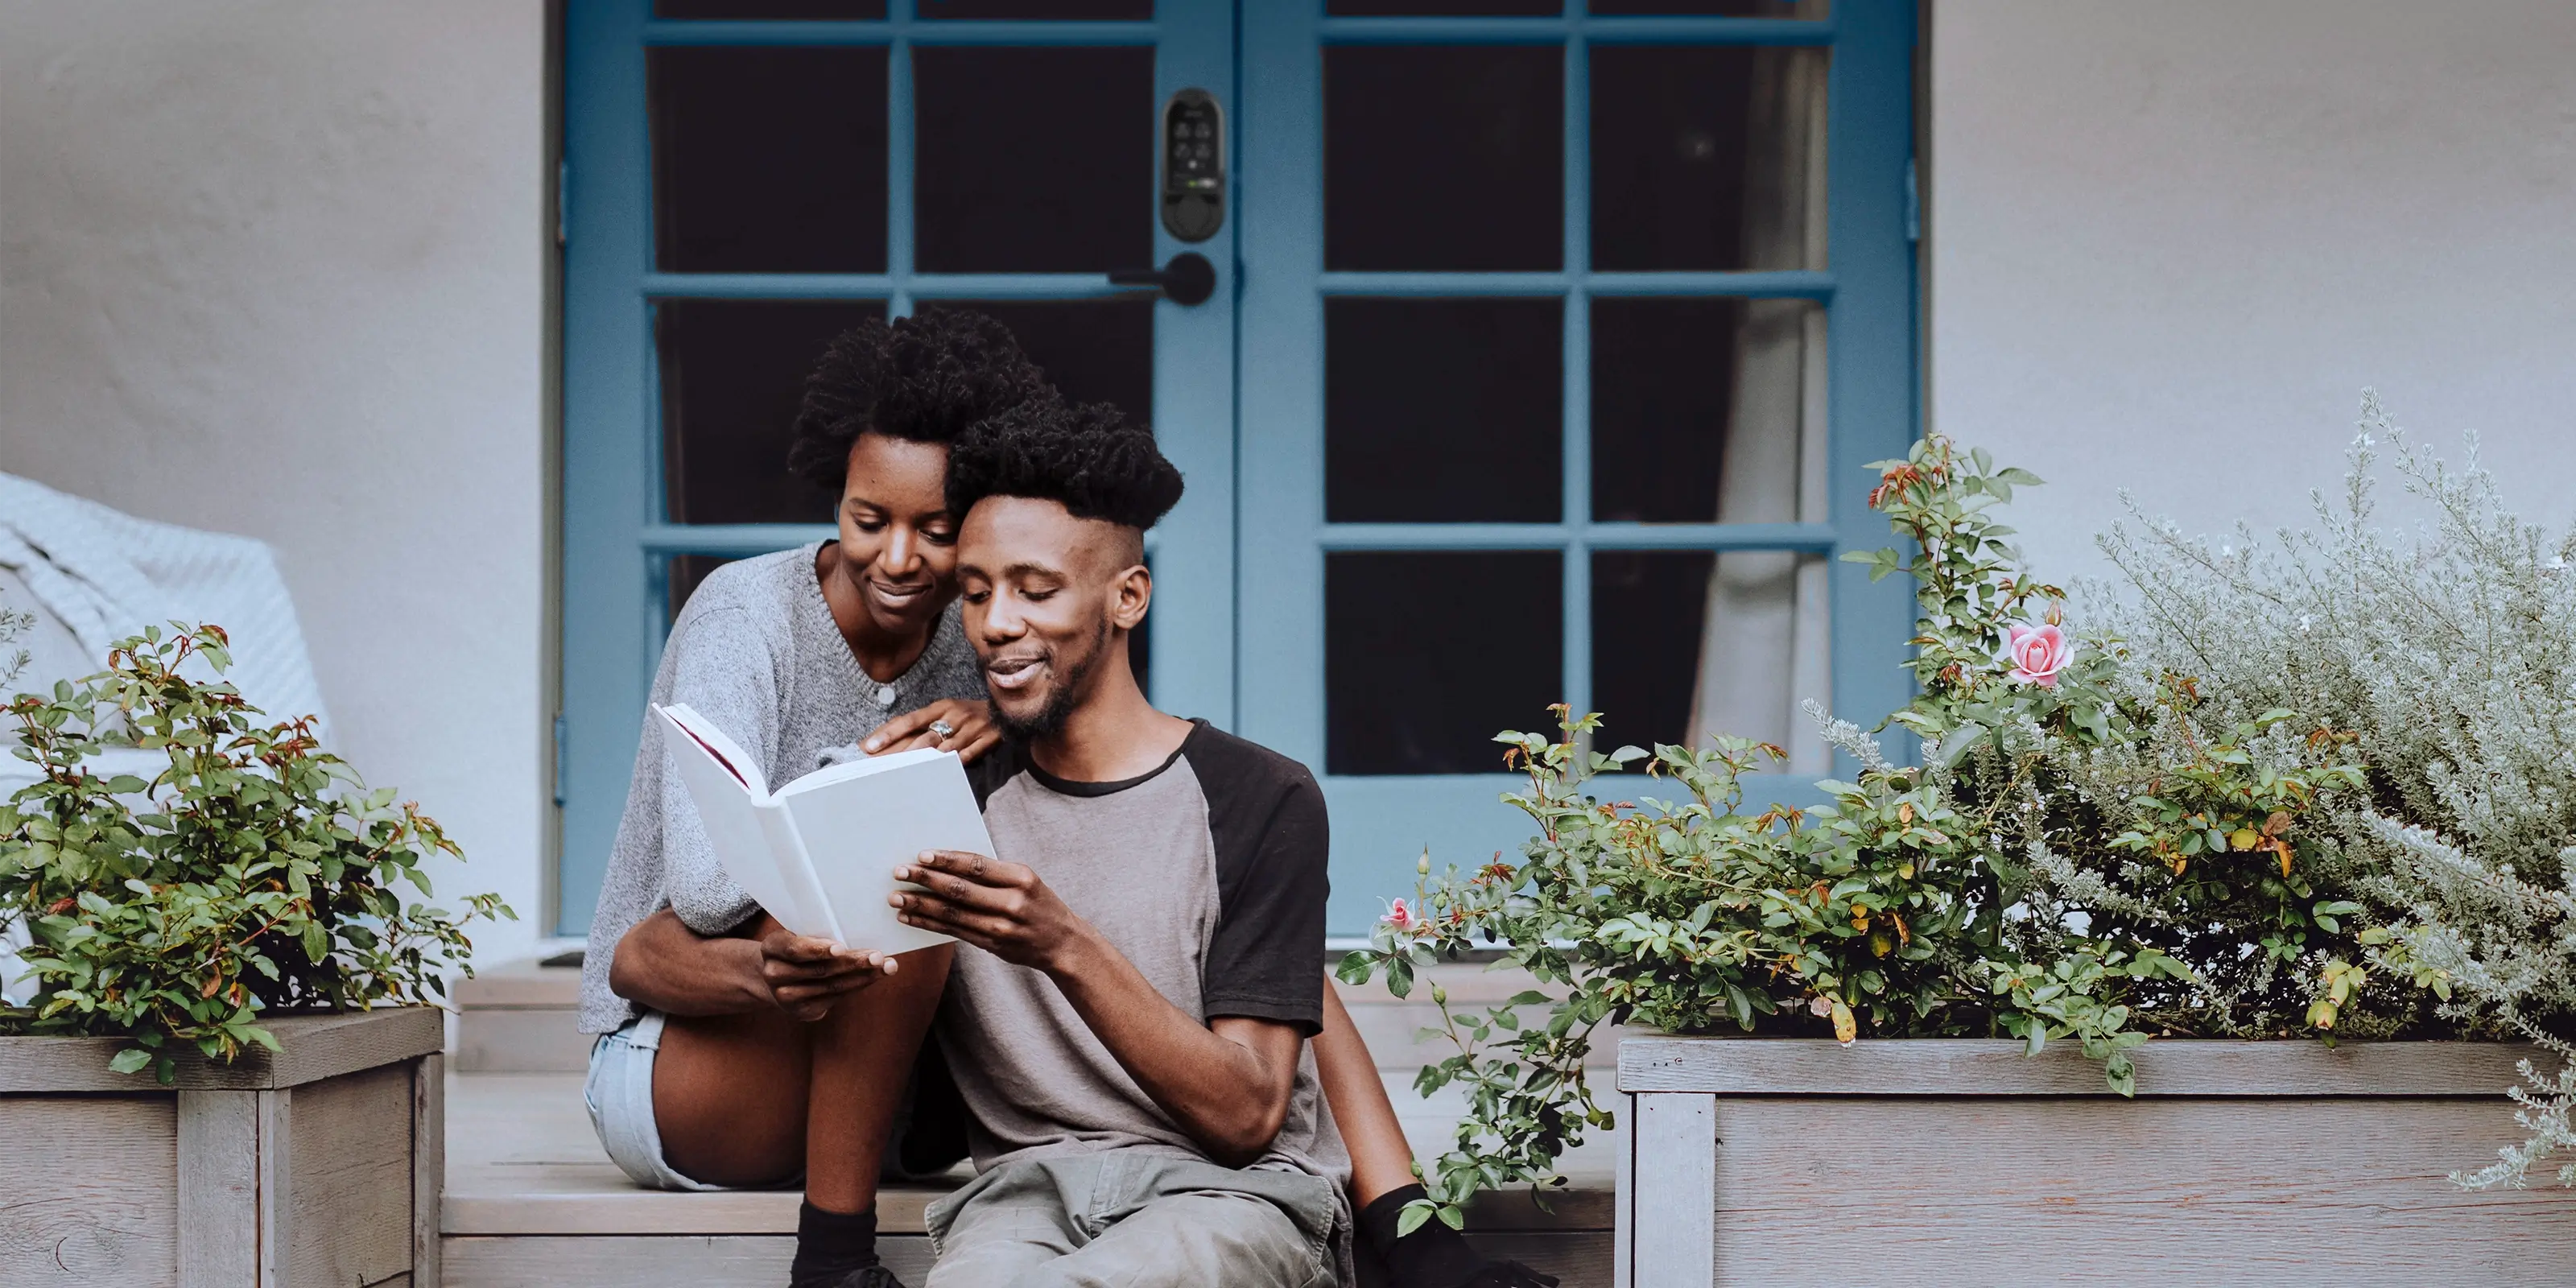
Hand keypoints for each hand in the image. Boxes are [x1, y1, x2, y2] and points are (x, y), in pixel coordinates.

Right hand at [754, 921, 896, 1021]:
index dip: (816, 949)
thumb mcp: (798, 935)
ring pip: (831, 986)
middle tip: (877, 956)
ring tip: (887, 966)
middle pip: (819, 970)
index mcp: (771, 948)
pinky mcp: (803, 1012)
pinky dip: (859, 986)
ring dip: (863, 976)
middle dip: (852, 962)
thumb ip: (818, 934)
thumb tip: (858, 927)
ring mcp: (786, 997)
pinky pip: (835, 998)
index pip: (793, 948)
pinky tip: (875, 977)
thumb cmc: (797, 948)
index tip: (840, 947)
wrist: (777, 980)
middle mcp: (774, 974)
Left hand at [863, 699, 1000, 763]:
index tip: (868, 747)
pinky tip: (941, 774)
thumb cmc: (964, 714)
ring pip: (945, 749)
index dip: (888, 733)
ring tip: (905, 775)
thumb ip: (918, 723)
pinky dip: (956, 763)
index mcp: (940, 707)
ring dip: (926, 762)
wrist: (1004, 709)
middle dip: (903, 754)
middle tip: (882, 768)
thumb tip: (882, 737)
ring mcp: (972, 729)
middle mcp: (955, 716)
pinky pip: (969, 755)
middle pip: (925, 738)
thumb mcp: (943, 711)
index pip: (909, 720)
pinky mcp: (987, 740)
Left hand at [891, 849, 1091, 972]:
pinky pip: (953, 932)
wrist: (1063, 944)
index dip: (947, 859)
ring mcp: (1000, 927)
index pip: (976, 865)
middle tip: (900, 872)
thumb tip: (947, 863)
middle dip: (925, 880)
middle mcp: (1011, 902)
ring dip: (920, 905)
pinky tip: (911, 918)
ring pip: (952, 913)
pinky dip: (929, 924)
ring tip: (896, 898)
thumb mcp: (1025, 880)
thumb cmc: (1039, 904)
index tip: (922, 854)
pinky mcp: (991, 944)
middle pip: (959, 889)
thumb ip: (993, 873)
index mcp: (1021, 878)